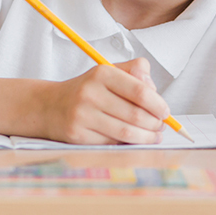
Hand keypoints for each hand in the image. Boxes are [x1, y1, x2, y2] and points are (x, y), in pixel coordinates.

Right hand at [40, 58, 167, 144]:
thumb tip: (154, 89)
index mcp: (101, 73)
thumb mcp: (108, 71)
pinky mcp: (77, 135)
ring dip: (145, 138)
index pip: (139, 91)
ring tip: (153, 136)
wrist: (50, 106)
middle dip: (154, 124)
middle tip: (161, 127)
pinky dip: (126, 143)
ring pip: (126, 132)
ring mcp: (82, 115)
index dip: (158, 104)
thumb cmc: (88, 89)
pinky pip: (111, 143)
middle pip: (135, 115)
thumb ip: (135, 71)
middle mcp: (90, 93)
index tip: (166, 112)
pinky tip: (132, 140)